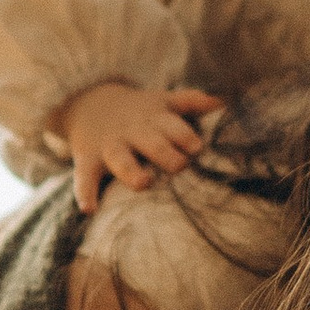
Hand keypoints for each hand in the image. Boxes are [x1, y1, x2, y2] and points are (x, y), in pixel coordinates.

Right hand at [51, 81, 223, 214]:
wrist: (88, 100)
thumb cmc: (139, 110)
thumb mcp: (163, 101)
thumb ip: (192, 101)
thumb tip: (224, 99)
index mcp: (154, 119)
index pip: (173, 126)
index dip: (185, 136)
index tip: (196, 147)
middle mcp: (133, 132)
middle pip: (151, 142)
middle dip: (165, 153)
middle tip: (179, 166)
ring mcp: (110, 146)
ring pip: (121, 160)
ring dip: (131, 171)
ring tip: (142, 184)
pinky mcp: (88, 160)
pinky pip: (84, 177)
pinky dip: (84, 193)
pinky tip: (88, 209)